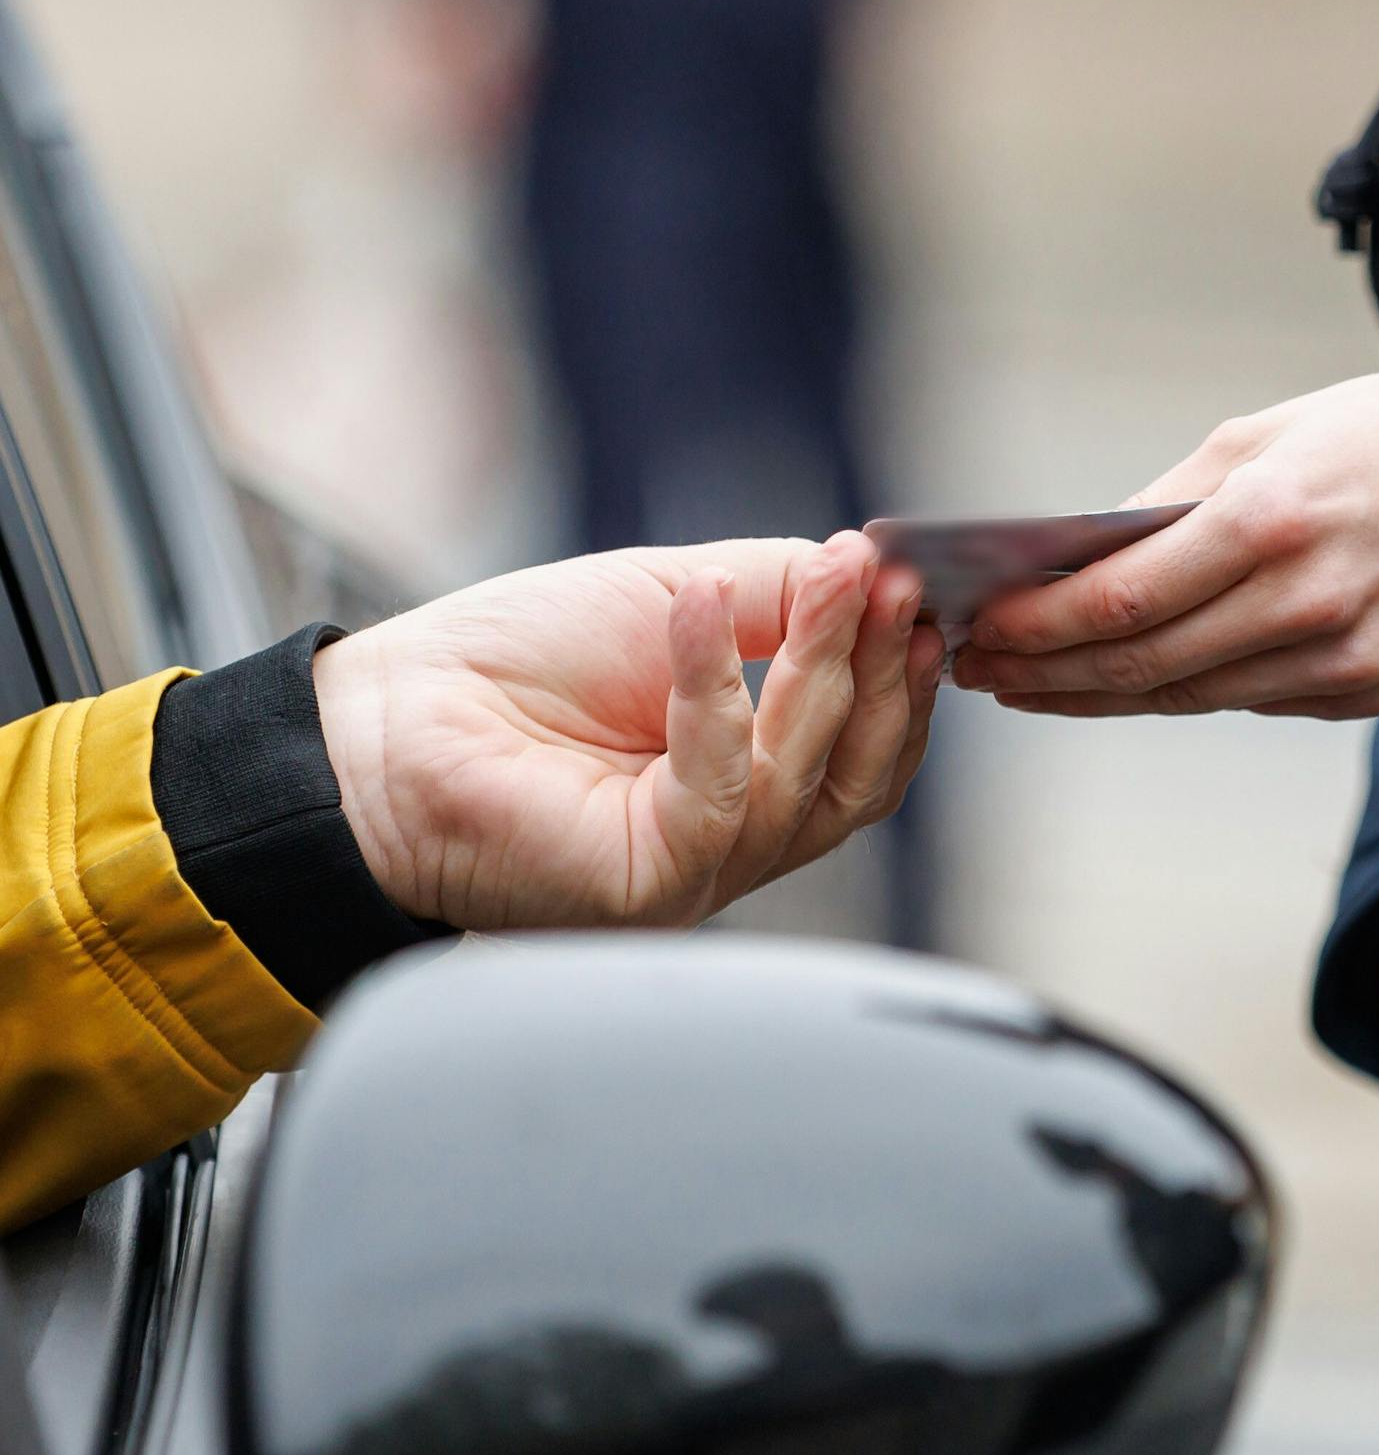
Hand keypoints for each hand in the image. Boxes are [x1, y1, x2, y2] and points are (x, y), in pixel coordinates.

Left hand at [311, 531, 944, 930]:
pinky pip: (718, 791)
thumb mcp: (670, 600)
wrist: (389, 722)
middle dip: (881, 670)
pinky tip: (701, 607)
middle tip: (892, 581)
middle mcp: (737, 838)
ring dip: (822, 665)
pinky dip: (717, 690)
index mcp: (751, 779)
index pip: (862, 746)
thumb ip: (773, 596)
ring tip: (830, 576)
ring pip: (803, 781)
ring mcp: (699, 870)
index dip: (899, 671)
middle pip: (856, 774)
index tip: (913, 583)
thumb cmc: (515, 665)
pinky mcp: (651, 882)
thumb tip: (867, 572)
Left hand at [950, 359, 1378, 716]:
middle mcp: (1303, 604)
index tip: (979, 628)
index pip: (1119, 599)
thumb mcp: (1276, 430)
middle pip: (1136, 665)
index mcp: (1272, 521)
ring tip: (1029, 685)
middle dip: (1043, 673)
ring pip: (1182, 698)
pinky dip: (1176, 691)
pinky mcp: (1361, 695)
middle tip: (979, 670)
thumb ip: (1174, 497)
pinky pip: (1243, 701)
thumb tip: (1086, 555)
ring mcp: (1336, 662)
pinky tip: (1124, 681)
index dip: (1036, 625)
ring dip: (1093, 696)